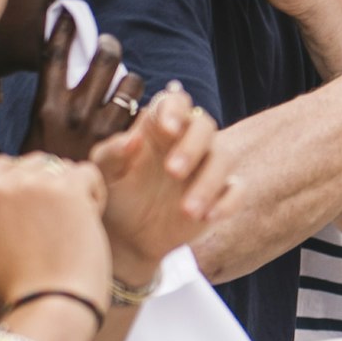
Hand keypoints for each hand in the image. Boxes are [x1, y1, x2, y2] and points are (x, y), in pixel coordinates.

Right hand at [0, 154, 113, 334]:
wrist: (50, 304)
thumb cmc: (21, 289)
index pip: (2, 165)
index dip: (25, 181)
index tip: (37, 208)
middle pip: (36, 163)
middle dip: (51, 186)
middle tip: (58, 223)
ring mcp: (32, 184)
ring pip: (63, 167)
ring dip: (74, 191)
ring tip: (73, 227)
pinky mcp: (66, 187)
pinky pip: (89, 173)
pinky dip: (95, 196)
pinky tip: (89, 222)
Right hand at [24, 11, 133, 163]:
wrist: (54, 216)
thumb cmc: (41, 173)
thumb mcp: (33, 136)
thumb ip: (48, 105)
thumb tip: (59, 74)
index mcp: (46, 107)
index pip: (55, 55)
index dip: (64, 29)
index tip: (69, 14)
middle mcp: (75, 113)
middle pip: (104, 58)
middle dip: (108, 47)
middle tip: (108, 49)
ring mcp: (104, 128)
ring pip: (132, 81)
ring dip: (130, 78)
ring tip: (123, 84)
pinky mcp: (128, 143)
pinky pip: (143, 111)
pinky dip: (141, 107)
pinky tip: (136, 110)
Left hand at [90, 86, 229, 274]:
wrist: (127, 238)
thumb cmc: (116, 195)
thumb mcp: (104, 174)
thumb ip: (112, 153)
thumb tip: (132, 139)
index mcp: (159, 127)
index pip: (176, 102)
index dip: (175, 109)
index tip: (167, 128)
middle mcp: (187, 141)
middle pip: (204, 125)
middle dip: (191, 146)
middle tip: (172, 171)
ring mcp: (207, 167)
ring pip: (223, 158)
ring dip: (208, 182)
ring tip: (186, 210)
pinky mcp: (221, 194)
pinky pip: (237, 191)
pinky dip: (227, 202)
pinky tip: (207, 217)